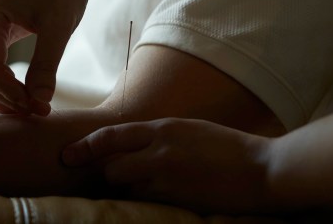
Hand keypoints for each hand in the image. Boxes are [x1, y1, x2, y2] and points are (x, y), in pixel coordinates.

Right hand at [0, 0, 91, 115]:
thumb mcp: (59, 27)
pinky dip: (5, 82)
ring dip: (3, 94)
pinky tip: (27, 94)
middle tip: (36, 114)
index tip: (40, 109)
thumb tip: (38, 102)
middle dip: (5, 98)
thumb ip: (46, 65)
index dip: (13, 95)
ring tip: (33, 108)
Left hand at [61, 118, 275, 212]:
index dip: (85, 146)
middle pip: (112, 168)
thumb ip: (158, 136)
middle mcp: (161, 153)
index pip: (111, 136)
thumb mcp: (189, 129)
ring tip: (146, 186)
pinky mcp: (179, 203)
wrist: (265, 171)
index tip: (67, 155)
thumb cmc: (228, 147)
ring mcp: (170, 180)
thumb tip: (132, 144)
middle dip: (110, 174)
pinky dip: (147, 202)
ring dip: (130, 190)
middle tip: (116, 177)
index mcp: (163, 128)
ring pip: (129, 189)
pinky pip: (149, 204)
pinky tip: (160, 197)